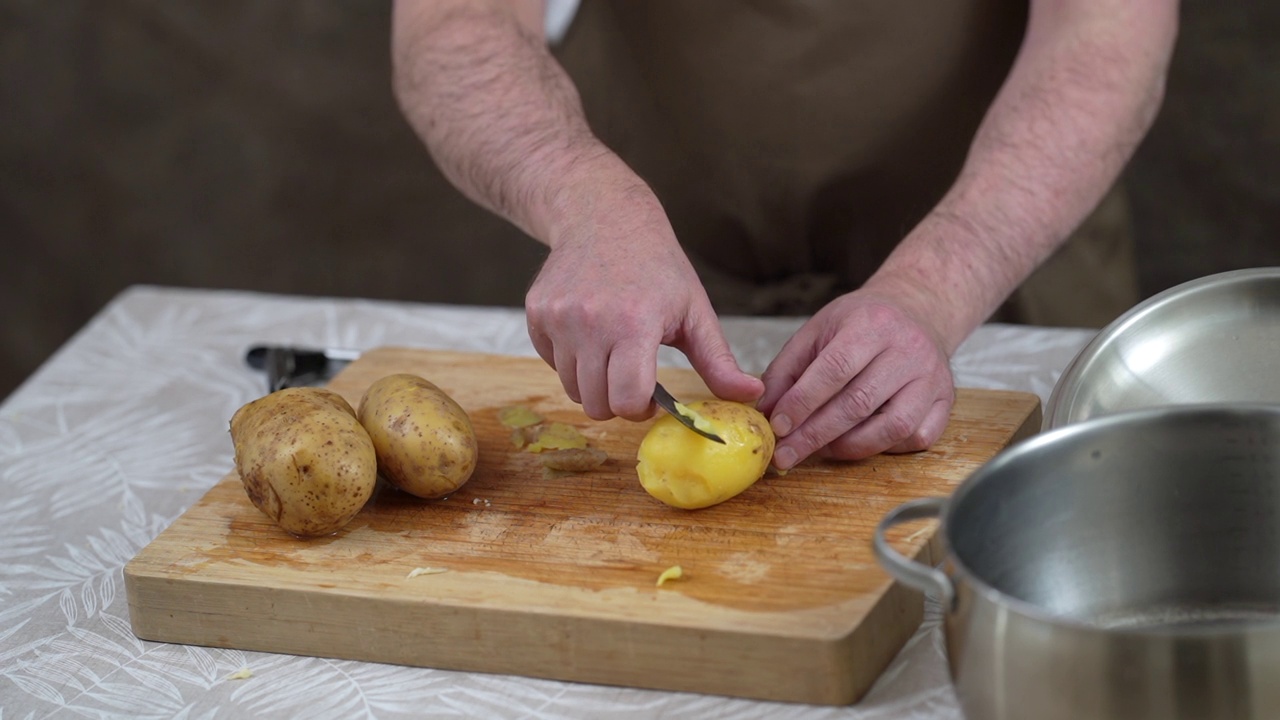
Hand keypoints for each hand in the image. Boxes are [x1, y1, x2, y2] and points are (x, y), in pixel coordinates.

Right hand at [525, 185, 762, 420]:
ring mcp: (558, 318)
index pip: (627, 400)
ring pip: (571, 388)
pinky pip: (550, 363)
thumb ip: (720, 361)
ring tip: (613, 351)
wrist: (604, 216)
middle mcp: (590, 322)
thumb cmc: (657, 266)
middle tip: (632, 377)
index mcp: (635, 323)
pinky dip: (570, 360)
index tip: (651, 397)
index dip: (641, 409)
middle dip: (617, 402)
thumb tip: (755, 395)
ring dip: (593, 383)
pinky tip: (589, 333)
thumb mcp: (695, 310)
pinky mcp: (536, 314)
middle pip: (596, 404)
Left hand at [756, 291, 954, 469]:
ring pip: (892, 427)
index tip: (778, 427)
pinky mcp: (946, 401)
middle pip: (859, 402)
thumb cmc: (861, 323)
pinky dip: (885, 448)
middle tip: (786, 455)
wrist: (917, 310)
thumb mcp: (818, 330)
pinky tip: (859, 442)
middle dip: (816, 434)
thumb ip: (786, 369)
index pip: (834, 369)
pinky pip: (916, 438)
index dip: (803, 402)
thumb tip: (765, 411)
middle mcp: (908, 350)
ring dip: (849, 447)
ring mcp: (932, 377)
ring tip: (819, 450)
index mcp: (872, 324)